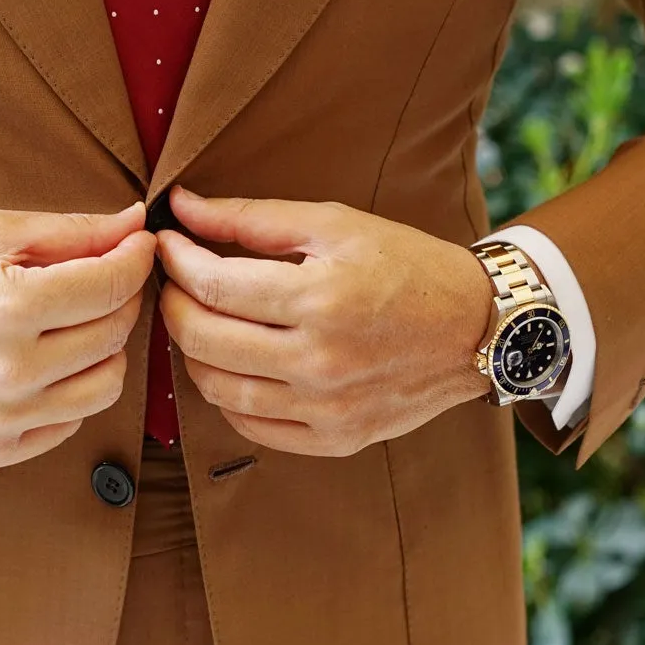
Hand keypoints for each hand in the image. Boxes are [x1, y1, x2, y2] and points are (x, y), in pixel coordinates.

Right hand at [0, 203, 155, 468]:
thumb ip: (68, 231)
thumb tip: (133, 225)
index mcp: (9, 307)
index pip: (113, 286)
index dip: (136, 259)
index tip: (137, 246)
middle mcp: (10, 371)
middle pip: (114, 334)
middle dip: (121, 298)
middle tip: (102, 279)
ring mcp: (2, 419)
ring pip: (105, 386)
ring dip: (105, 350)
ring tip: (76, 324)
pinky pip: (68, 423)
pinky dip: (70, 391)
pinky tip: (45, 363)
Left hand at [157, 187, 494, 455]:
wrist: (477, 328)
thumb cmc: (406, 266)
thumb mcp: (335, 224)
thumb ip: (251, 217)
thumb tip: (181, 207)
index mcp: (320, 299)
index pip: (212, 287)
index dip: (176, 262)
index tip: (167, 244)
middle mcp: (320, 361)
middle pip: (202, 340)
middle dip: (172, 305)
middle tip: (175, 282)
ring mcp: (326, 407)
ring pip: (217, 389)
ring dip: (192, 352)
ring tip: (201, 320)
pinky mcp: (335, 438)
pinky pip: (250, 426)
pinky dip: (227, 395)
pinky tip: (235, 363)